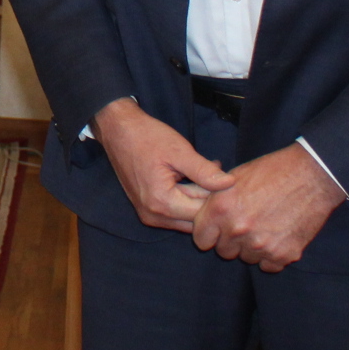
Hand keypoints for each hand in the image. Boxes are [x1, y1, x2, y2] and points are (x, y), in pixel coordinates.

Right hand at [92, 98, 235, 232]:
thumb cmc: (146, 137)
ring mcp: (149, 215)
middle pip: (195, 219)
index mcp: (161, 203)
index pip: (202, 213)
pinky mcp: (148, 210)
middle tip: (220, 173)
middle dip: (210, 200)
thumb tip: (230, 184)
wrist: (118, 130)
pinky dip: (188, 198)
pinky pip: (176, 213)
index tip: (228, 177)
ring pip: (187, 218)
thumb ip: (205, 172)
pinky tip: (194, 178)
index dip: (218, 197)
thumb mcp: (179, 151)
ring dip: (199, 199)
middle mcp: (154, 216)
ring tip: (207, 171)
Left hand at [191, 146, 344, 271]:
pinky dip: (272, 255)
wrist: (312, 175)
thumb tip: (202, 215)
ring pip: (247, 258)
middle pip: (224, 252)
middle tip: (248, 224)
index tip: (219, 229)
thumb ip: (216, 200)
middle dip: (232, 241)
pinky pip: (268, 265)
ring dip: (253, 248)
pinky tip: (278, 236)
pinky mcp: (284, 254)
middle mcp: (238, 229)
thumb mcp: (234, 178)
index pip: (201, 240)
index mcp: (221, 209)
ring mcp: (261, 245)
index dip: (210, 234)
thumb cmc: (272, 171)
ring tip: (266, 226)